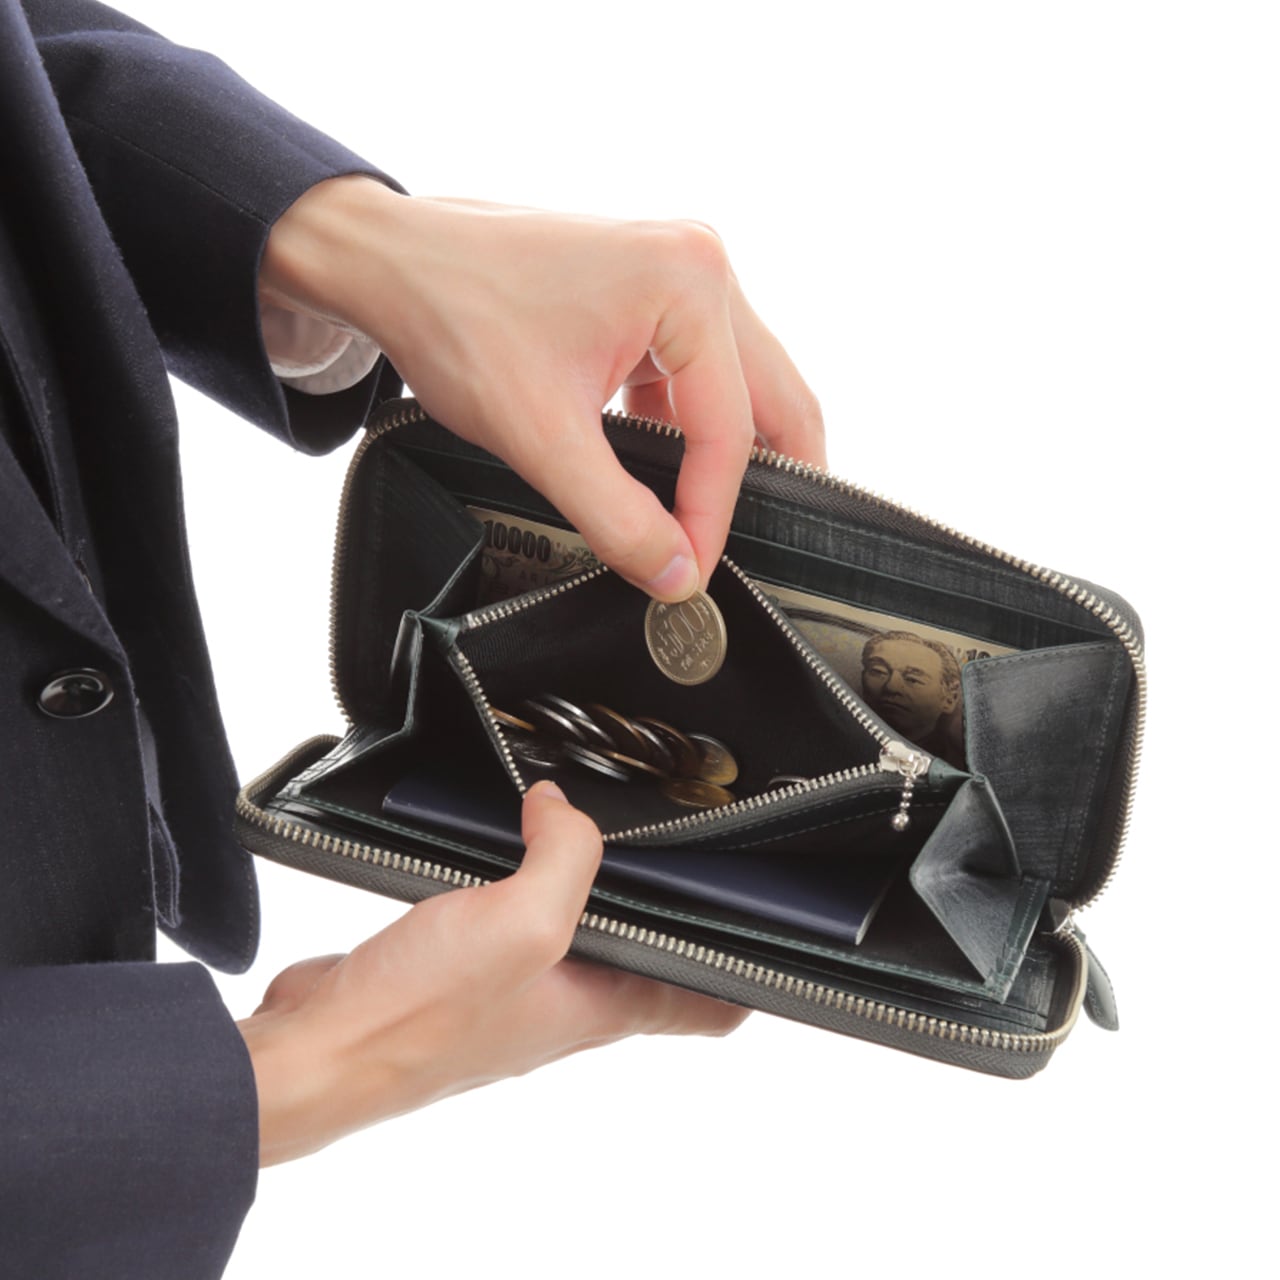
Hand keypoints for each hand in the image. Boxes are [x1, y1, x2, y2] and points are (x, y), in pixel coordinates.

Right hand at [237, 782, 747, 1165]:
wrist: (315, 1052)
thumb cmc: (417, 1020)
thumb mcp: (520, 922)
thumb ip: (563, 854)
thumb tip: (560, 807)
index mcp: (601, 1007)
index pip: (708, 1007)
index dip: (745, 971)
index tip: (766, 922)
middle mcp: (564, 1005)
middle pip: (643, 958)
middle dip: (662, 904)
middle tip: (674, 847)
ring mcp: (512, 990)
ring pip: (575, 931)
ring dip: (586, 883)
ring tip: (590, 828)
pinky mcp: (460, 971)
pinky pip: (508, 917)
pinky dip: (516, 880)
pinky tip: (501, 844)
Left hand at [260, 178, 825, 599]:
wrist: (394, 264)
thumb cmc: (456, 318)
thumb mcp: (541, 437)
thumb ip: (618, 518)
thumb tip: (677, 574)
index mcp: (689, 284)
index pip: (732, 429)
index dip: (714, 515)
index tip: (689, 571)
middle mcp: (699, 265)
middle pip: (773, 397)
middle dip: (766, 481)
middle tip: (753, 551)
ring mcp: (679, 272)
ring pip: (742, 386)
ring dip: (724, 453)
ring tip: (698, 516)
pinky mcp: (653, 289)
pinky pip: (698, 370)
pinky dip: (688, 423)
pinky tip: (658, 463)